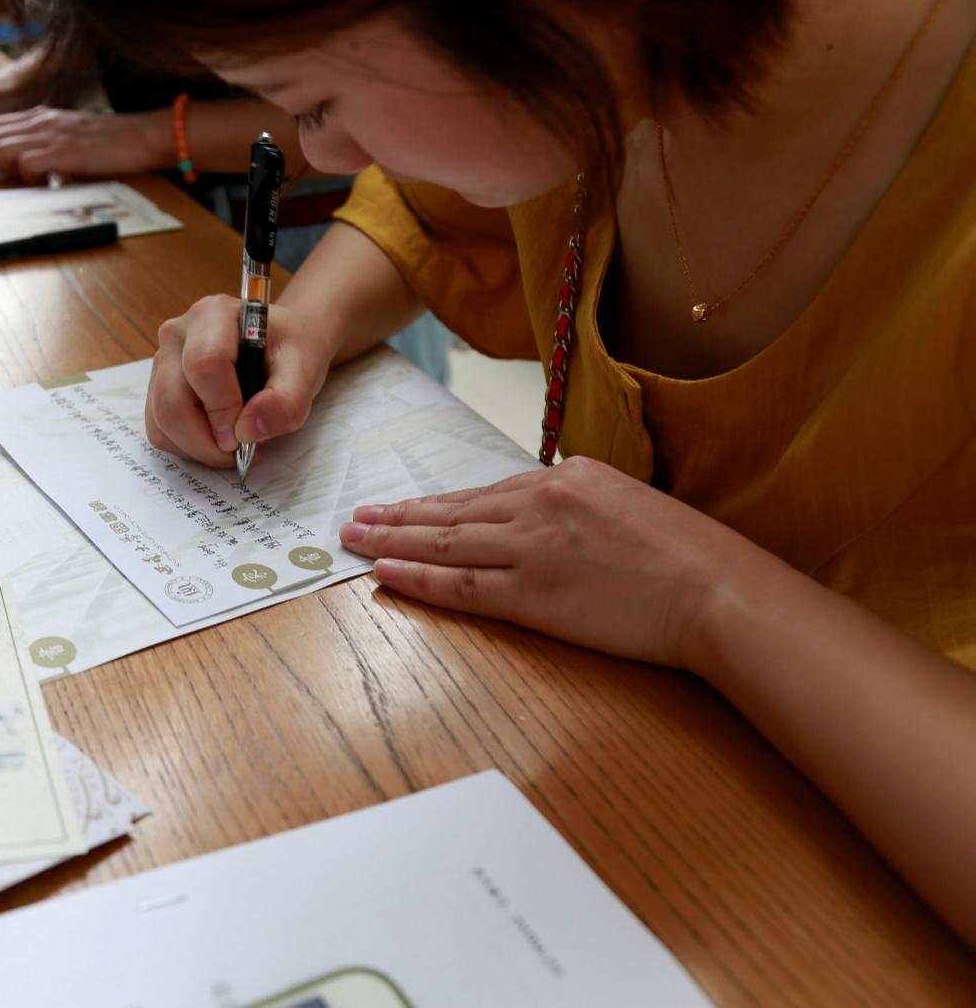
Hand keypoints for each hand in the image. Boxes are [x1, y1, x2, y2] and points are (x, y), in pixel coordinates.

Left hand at [0, 106, 166, 181]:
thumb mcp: (70, 136)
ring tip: (31, 177)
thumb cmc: (111, 143)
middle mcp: (41, 121)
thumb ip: (46, 144)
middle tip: (6, 175)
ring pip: (2, 149)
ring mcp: (51, 135)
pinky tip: (46, 181)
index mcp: (41, 117)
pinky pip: (26, 164)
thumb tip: (24, 164)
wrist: (141, 137)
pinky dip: (28, 177)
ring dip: (9, 168)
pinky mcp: (63, 152)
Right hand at [146, 296, 335, 467]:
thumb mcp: (305, 371)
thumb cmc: (289, 351)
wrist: (280, 346)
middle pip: (171, 401)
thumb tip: (247, 430)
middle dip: (206, 441)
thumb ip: (286, 402)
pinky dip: (186, 447)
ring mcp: (162, 361)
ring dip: (197, 448)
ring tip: (233, 445)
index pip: (204, 364)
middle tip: (241, 452)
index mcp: (214, 315)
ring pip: (160, 421)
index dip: (222, 408)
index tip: (246, 435)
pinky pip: (159, 430)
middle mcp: (178, 334)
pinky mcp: (157, 387)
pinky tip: (215, 439)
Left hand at [339, 456, 787, 668]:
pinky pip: (458, 585)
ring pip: (444, 542)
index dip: (438, 503)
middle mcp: (540, 504)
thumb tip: (555, 521)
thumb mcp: (631, 507)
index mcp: (567, 478)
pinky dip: (417, 577)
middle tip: (356, 515)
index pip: (486, 493)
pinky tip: (386, 573)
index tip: (406, 506)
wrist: (717, 590)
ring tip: (355, 539)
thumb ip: (584, 509)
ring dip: (392, 540)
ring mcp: (531, 548)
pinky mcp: (531, 593)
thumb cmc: (691, 558)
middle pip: (452, 510)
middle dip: (399, 515)